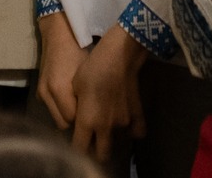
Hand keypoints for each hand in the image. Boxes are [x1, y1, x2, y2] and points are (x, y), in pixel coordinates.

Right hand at [37, 12, 86, 129]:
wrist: (59, 32)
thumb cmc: (79, 49)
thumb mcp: (88, 73)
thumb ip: (88, 96)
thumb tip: (95, 115)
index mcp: (59, 88)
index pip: (72, 120)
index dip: (84, 120)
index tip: (95, 115)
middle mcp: (46, 93)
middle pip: (62, 124)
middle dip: (75, 121)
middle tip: (89, 113)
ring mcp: (41, 92)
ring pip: (56, 117)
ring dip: (67, 115)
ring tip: (81, 105)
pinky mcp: (39, 90)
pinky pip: (51, 108)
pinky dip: (60, 108)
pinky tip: (71, 98)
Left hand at [69, 28, 147, 160]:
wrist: (119, 56)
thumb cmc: (92, 68)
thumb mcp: (75, 87)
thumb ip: (75, 109)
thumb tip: (76, 120)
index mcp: (87, 121)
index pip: (79, 149)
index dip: (76, 148)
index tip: (76, 140)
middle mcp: (105, 128)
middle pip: (101, 155)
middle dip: (95, 151)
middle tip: (91, 140)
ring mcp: (123, 124)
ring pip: (117, 144)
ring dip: (111, 140)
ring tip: (107, 128)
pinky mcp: (137, 116)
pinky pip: (136, 134)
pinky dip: (130, 133)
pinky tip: (125, 124)